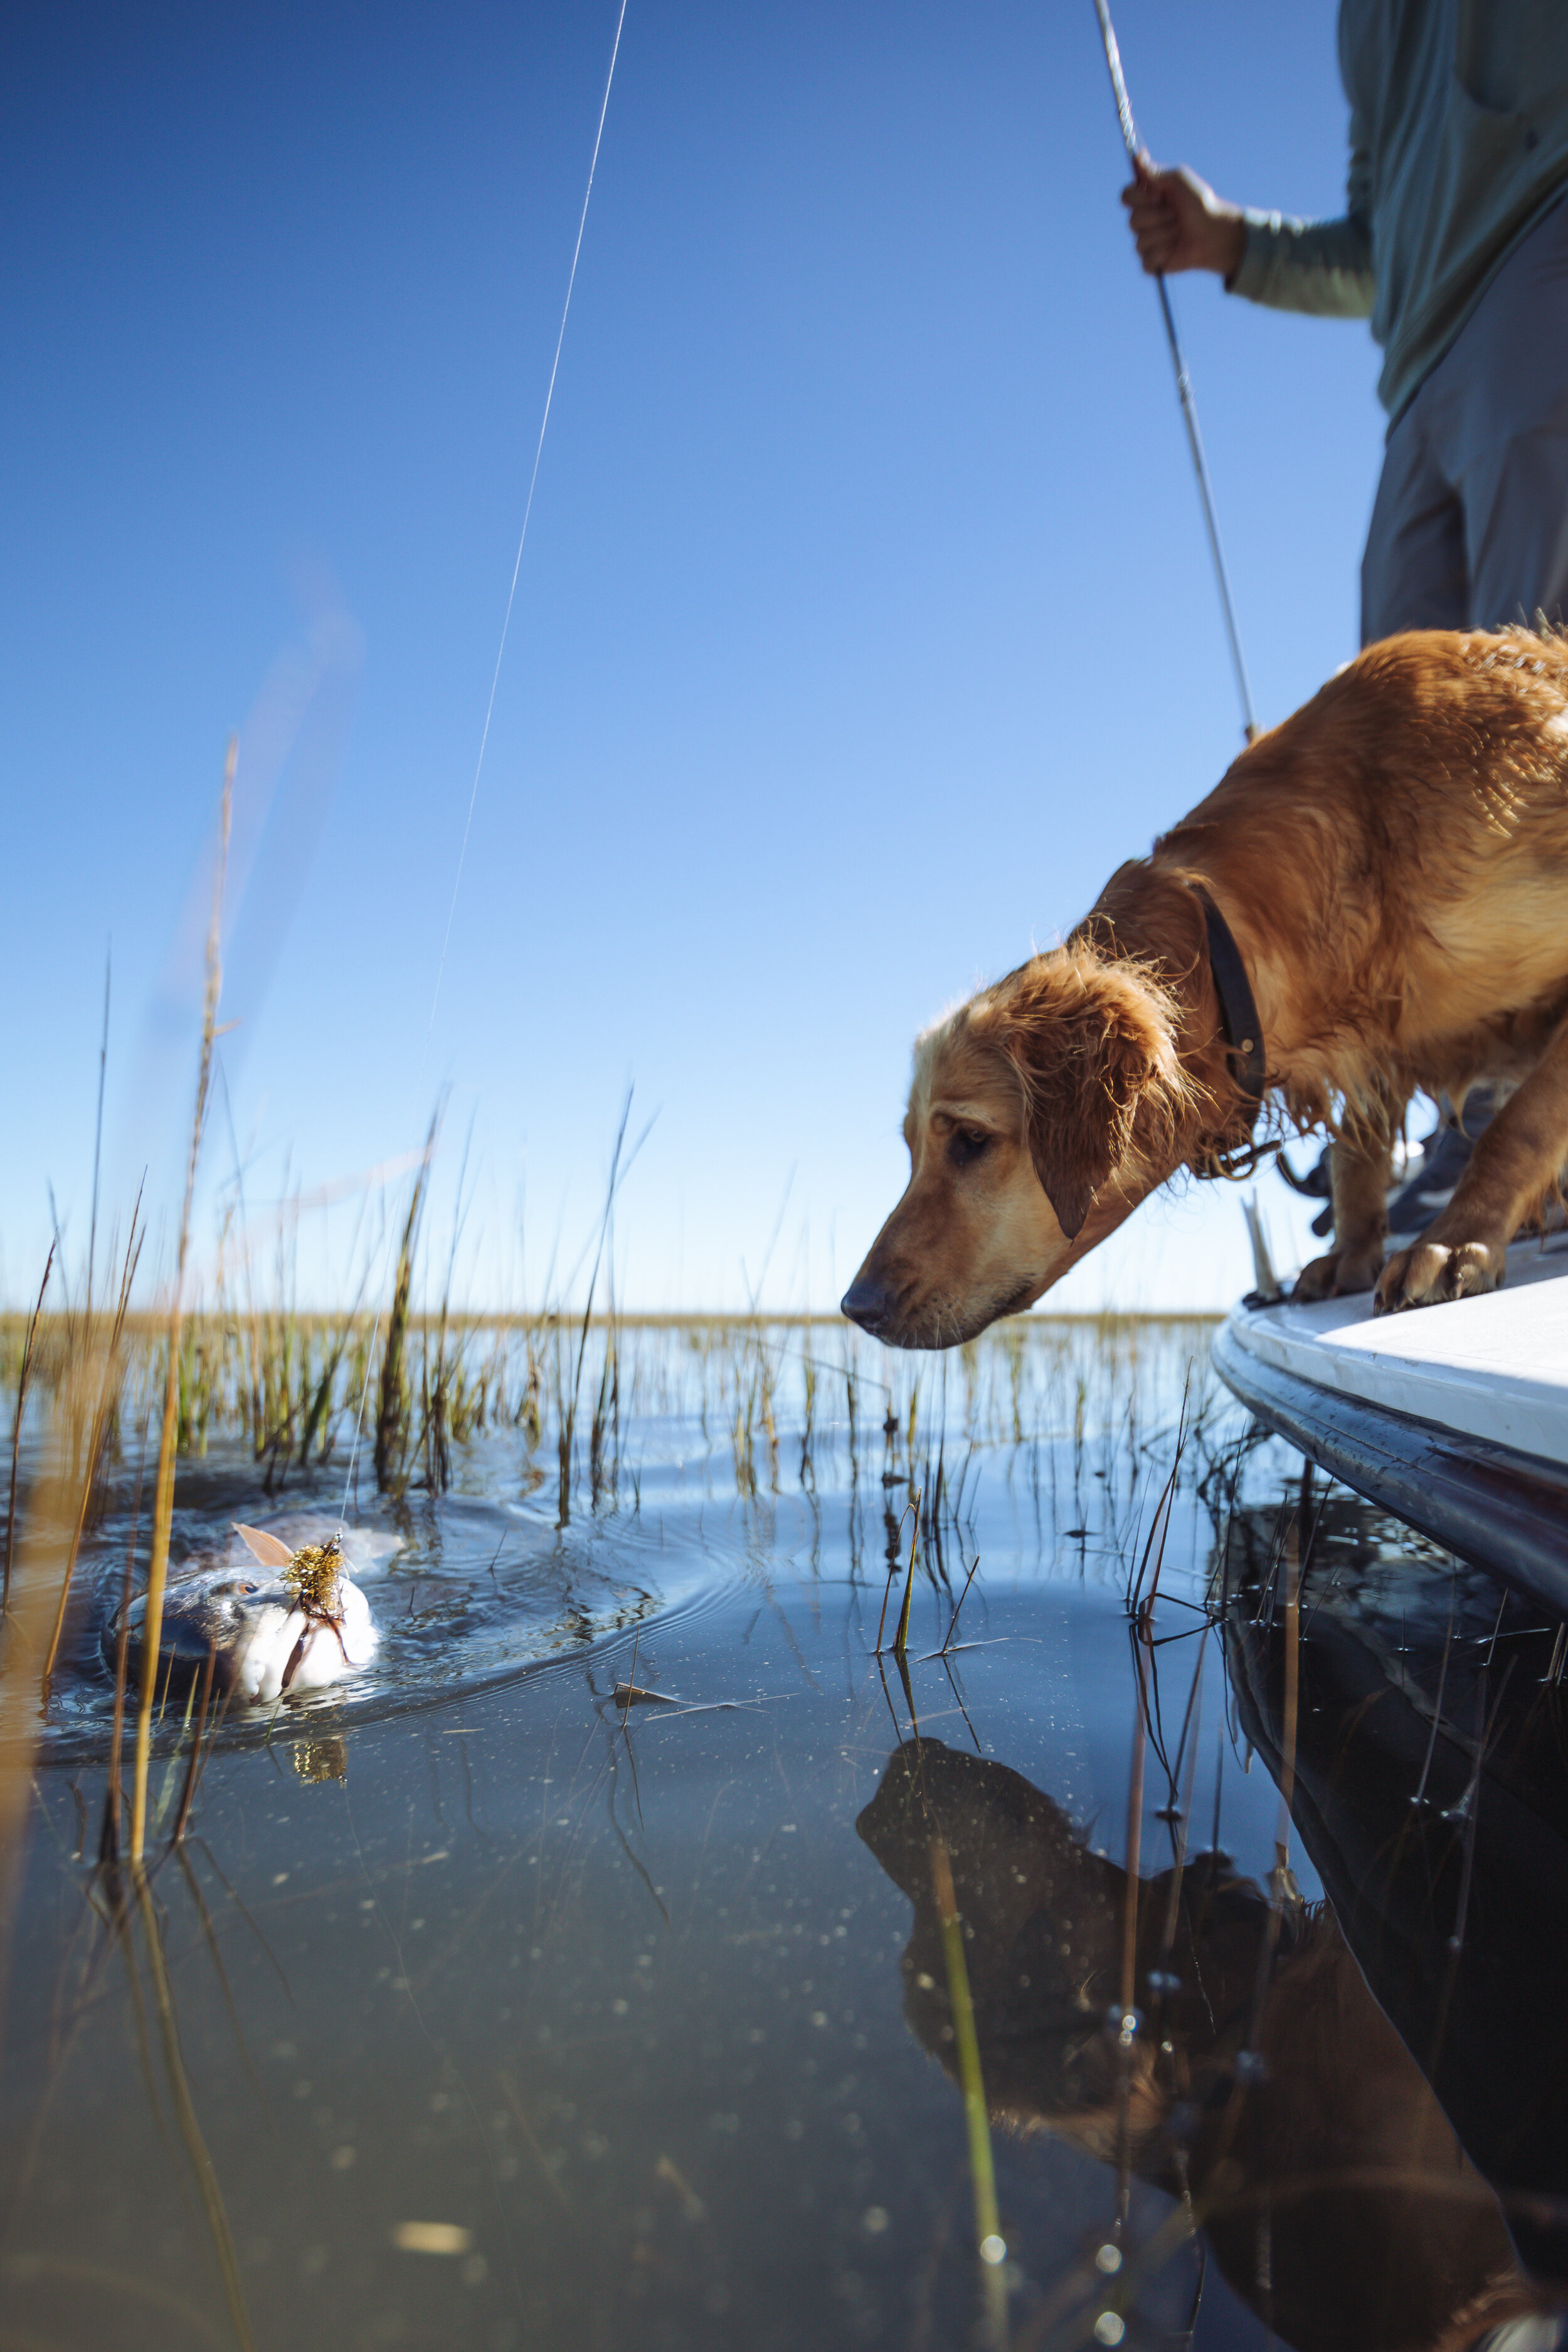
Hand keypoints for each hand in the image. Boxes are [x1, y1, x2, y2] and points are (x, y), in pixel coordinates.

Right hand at [1121, 156, 1245, 278]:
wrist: (1214, 232)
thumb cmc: (1199, 204)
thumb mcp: (1179, 180)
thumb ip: (1156, 171)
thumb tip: (1138, 155)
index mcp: (1147, 199)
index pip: (1125, 196)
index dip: (1139, 197)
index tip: (1158, 195)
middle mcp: (1143, 220)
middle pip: (1132, 220)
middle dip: (1157, 217)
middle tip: (1175, 214)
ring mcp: (1146, 242)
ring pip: (1140, 241)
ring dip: (1164, 234)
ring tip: (1179, 231)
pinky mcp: (1152, 262)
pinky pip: (1146, 261)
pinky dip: (1162, 254)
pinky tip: (1174, 248)